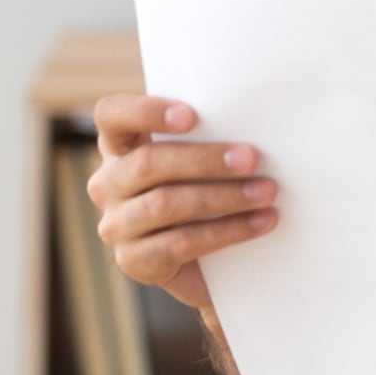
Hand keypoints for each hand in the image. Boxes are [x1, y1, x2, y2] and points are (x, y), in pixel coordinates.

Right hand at [87, 94, 279, 310]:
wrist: (214, 262)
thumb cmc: (213, 192)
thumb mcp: (206, 161)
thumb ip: (213, 137)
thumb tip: (259, 122)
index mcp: (121, 147)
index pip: (112, 116)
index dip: (145, 112)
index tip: (192, 116)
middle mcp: (109, 184)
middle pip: (147, 163)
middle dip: (205, 160)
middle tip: (252, 158)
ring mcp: (116, 225)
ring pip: (165, 204)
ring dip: (224, 197)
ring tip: (267, 192)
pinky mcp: (134, 261)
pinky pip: (179, 243)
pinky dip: (227, 231)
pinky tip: (260, 222)